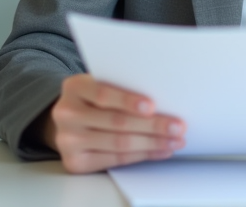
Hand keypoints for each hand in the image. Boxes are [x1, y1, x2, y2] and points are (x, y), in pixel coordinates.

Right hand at [42, 74, 185, 173]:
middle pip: (116, 122)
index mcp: (74, 87)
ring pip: (119, 143)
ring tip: (175, 141)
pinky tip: (159, 150)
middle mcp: (67, 114)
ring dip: (153, 143)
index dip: (128, 100)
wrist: (70, 119)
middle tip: (178, 126)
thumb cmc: (93, 98)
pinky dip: (142, 155)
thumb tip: (164, 98)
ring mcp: (68, 140)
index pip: (103, 94)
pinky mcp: (75, 162)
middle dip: (152, 125)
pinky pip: (115, 160)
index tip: (152, 106)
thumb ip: (122, 86)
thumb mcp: (100, 83)